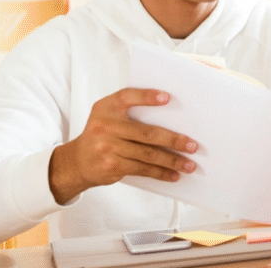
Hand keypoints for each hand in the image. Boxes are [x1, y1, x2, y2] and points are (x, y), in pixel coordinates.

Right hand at [48, 88, 197, 203]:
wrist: (76, 161)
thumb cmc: (102, 133)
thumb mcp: (108, 115)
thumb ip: (130, 111)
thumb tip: (172, 117)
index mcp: (106, 107)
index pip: (127, 96)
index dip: (147, 96)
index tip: (167, 98)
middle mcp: (105, 126)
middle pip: (146, 133)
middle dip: (173, 140)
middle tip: (193, 146)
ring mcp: (107, 147)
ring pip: (148, 154)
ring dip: (172, 161)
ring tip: (190, 165)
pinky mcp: (112, 166)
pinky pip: (142, 169)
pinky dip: (160, 173)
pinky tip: (174, 175)